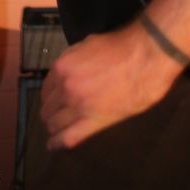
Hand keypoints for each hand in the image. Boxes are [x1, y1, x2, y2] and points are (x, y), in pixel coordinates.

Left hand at [40, 23, 179, 149]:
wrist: (143, 58)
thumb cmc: (119, 47)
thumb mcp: (87, 44)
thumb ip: (71, 59)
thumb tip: (67, 69)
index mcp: (62, 67)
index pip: (46, 89)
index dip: (48, 97)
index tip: (51, 101)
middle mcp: (65, 88)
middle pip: (48, 108)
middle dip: (49, 113)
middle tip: (54, 116)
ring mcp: (78, 106)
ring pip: (55, 124)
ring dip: (53, 127)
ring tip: (55, 130)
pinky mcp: (94, 122)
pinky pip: (68, 137)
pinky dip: (57, 143)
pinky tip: (53, 145)